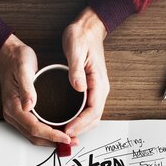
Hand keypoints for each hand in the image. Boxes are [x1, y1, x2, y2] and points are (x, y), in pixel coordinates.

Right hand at [0, 34, 71, 146]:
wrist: (8, 53)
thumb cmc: (16, 59)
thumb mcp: (24, 68)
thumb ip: (27, 88)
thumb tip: (29, 105)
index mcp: (13, 106)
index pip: (34, 128)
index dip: (51, 135)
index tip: (66, 137)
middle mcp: (13, 113)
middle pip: (35, 136)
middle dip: (54, 142)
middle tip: (72, 142)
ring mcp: (16, 115)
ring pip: (35, 136)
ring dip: (51, 140)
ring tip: (69, 140)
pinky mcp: (21, 113)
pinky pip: (34, 130)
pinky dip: (47, 134)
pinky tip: (59, 132)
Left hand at [62, 7, 109, 138]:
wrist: (88, 29)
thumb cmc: (82, 37)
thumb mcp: (76, 50)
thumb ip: (76, 70)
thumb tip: (79, 88)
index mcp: (99, 83)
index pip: (93, 111)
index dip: (81, 123)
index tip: (68, 130)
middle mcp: (101, 90)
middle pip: (94, 119)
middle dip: (80, 130)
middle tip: (64, 136)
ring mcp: (97, 91)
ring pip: (91, 117)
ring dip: (80, 127)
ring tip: (65, 133)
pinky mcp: (91, 90)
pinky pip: (88, 110)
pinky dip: (80, 120)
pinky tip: (69, 121)